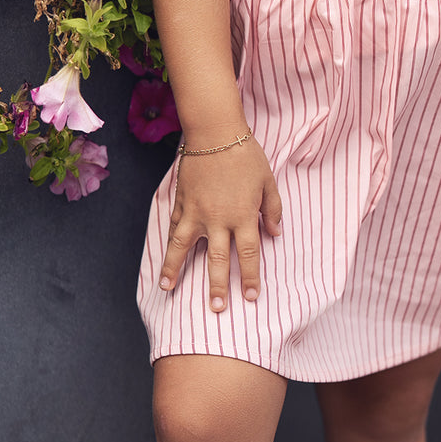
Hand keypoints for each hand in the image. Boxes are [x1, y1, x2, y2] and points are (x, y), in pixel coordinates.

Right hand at [159, 137, 282, 309]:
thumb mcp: (268, 182)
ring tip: (167, 288)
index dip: (249, 277)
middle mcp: (217, 219)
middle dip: (216, 286)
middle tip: (216, 309)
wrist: (215, 132)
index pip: (247, 254)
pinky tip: (164, 259)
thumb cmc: (246, 155)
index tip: (250, 297)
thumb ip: (273, 210)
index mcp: (242, 215)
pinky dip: (168, 244)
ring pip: (182, 247)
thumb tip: (276, 234)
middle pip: (216, 259)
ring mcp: (195, 211)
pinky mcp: (181, 201)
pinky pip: (174, 227)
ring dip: (175, 270)